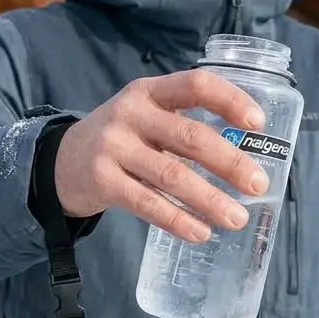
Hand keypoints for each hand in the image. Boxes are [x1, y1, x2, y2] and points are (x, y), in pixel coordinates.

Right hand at [54, 68, 270, 242]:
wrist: (60, 162)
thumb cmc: (119, 141)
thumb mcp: (143, 117)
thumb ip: (181, 125)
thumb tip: (244, 159)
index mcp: (148, 92)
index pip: (196, 85)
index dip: (231, 101)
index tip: (258, 124)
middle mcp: (130, 114)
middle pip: (191, 136)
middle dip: (231, 162)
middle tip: (258, 185)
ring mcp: (113, 148)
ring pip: (173, 175)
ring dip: (210, 200)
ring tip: (236, 218)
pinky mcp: (102, 181)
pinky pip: (148, 203)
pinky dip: (178, 220)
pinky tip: (200, 232)